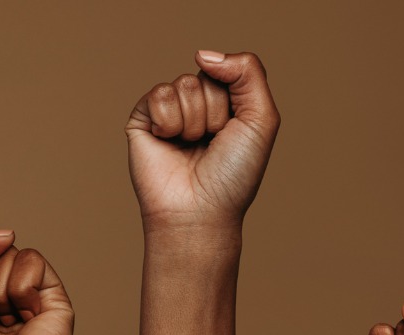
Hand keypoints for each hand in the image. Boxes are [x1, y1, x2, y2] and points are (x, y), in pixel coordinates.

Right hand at [125, 51, 278, 229]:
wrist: (200, 210)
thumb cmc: (233, 174)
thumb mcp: (262, 118)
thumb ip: (248, 71)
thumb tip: (202, 53)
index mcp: (225, 103)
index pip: (228, 71)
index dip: (234, 102)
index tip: (232, 134)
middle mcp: (196, 104)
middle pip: (204, 77)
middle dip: (213, 113)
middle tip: (209, 143)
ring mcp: (167, 112)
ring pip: (182, 85)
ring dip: (193, 121)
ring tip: (190, 146)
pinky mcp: (141, 120)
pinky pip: (158, 96)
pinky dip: (168, 122)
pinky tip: (168, 142)